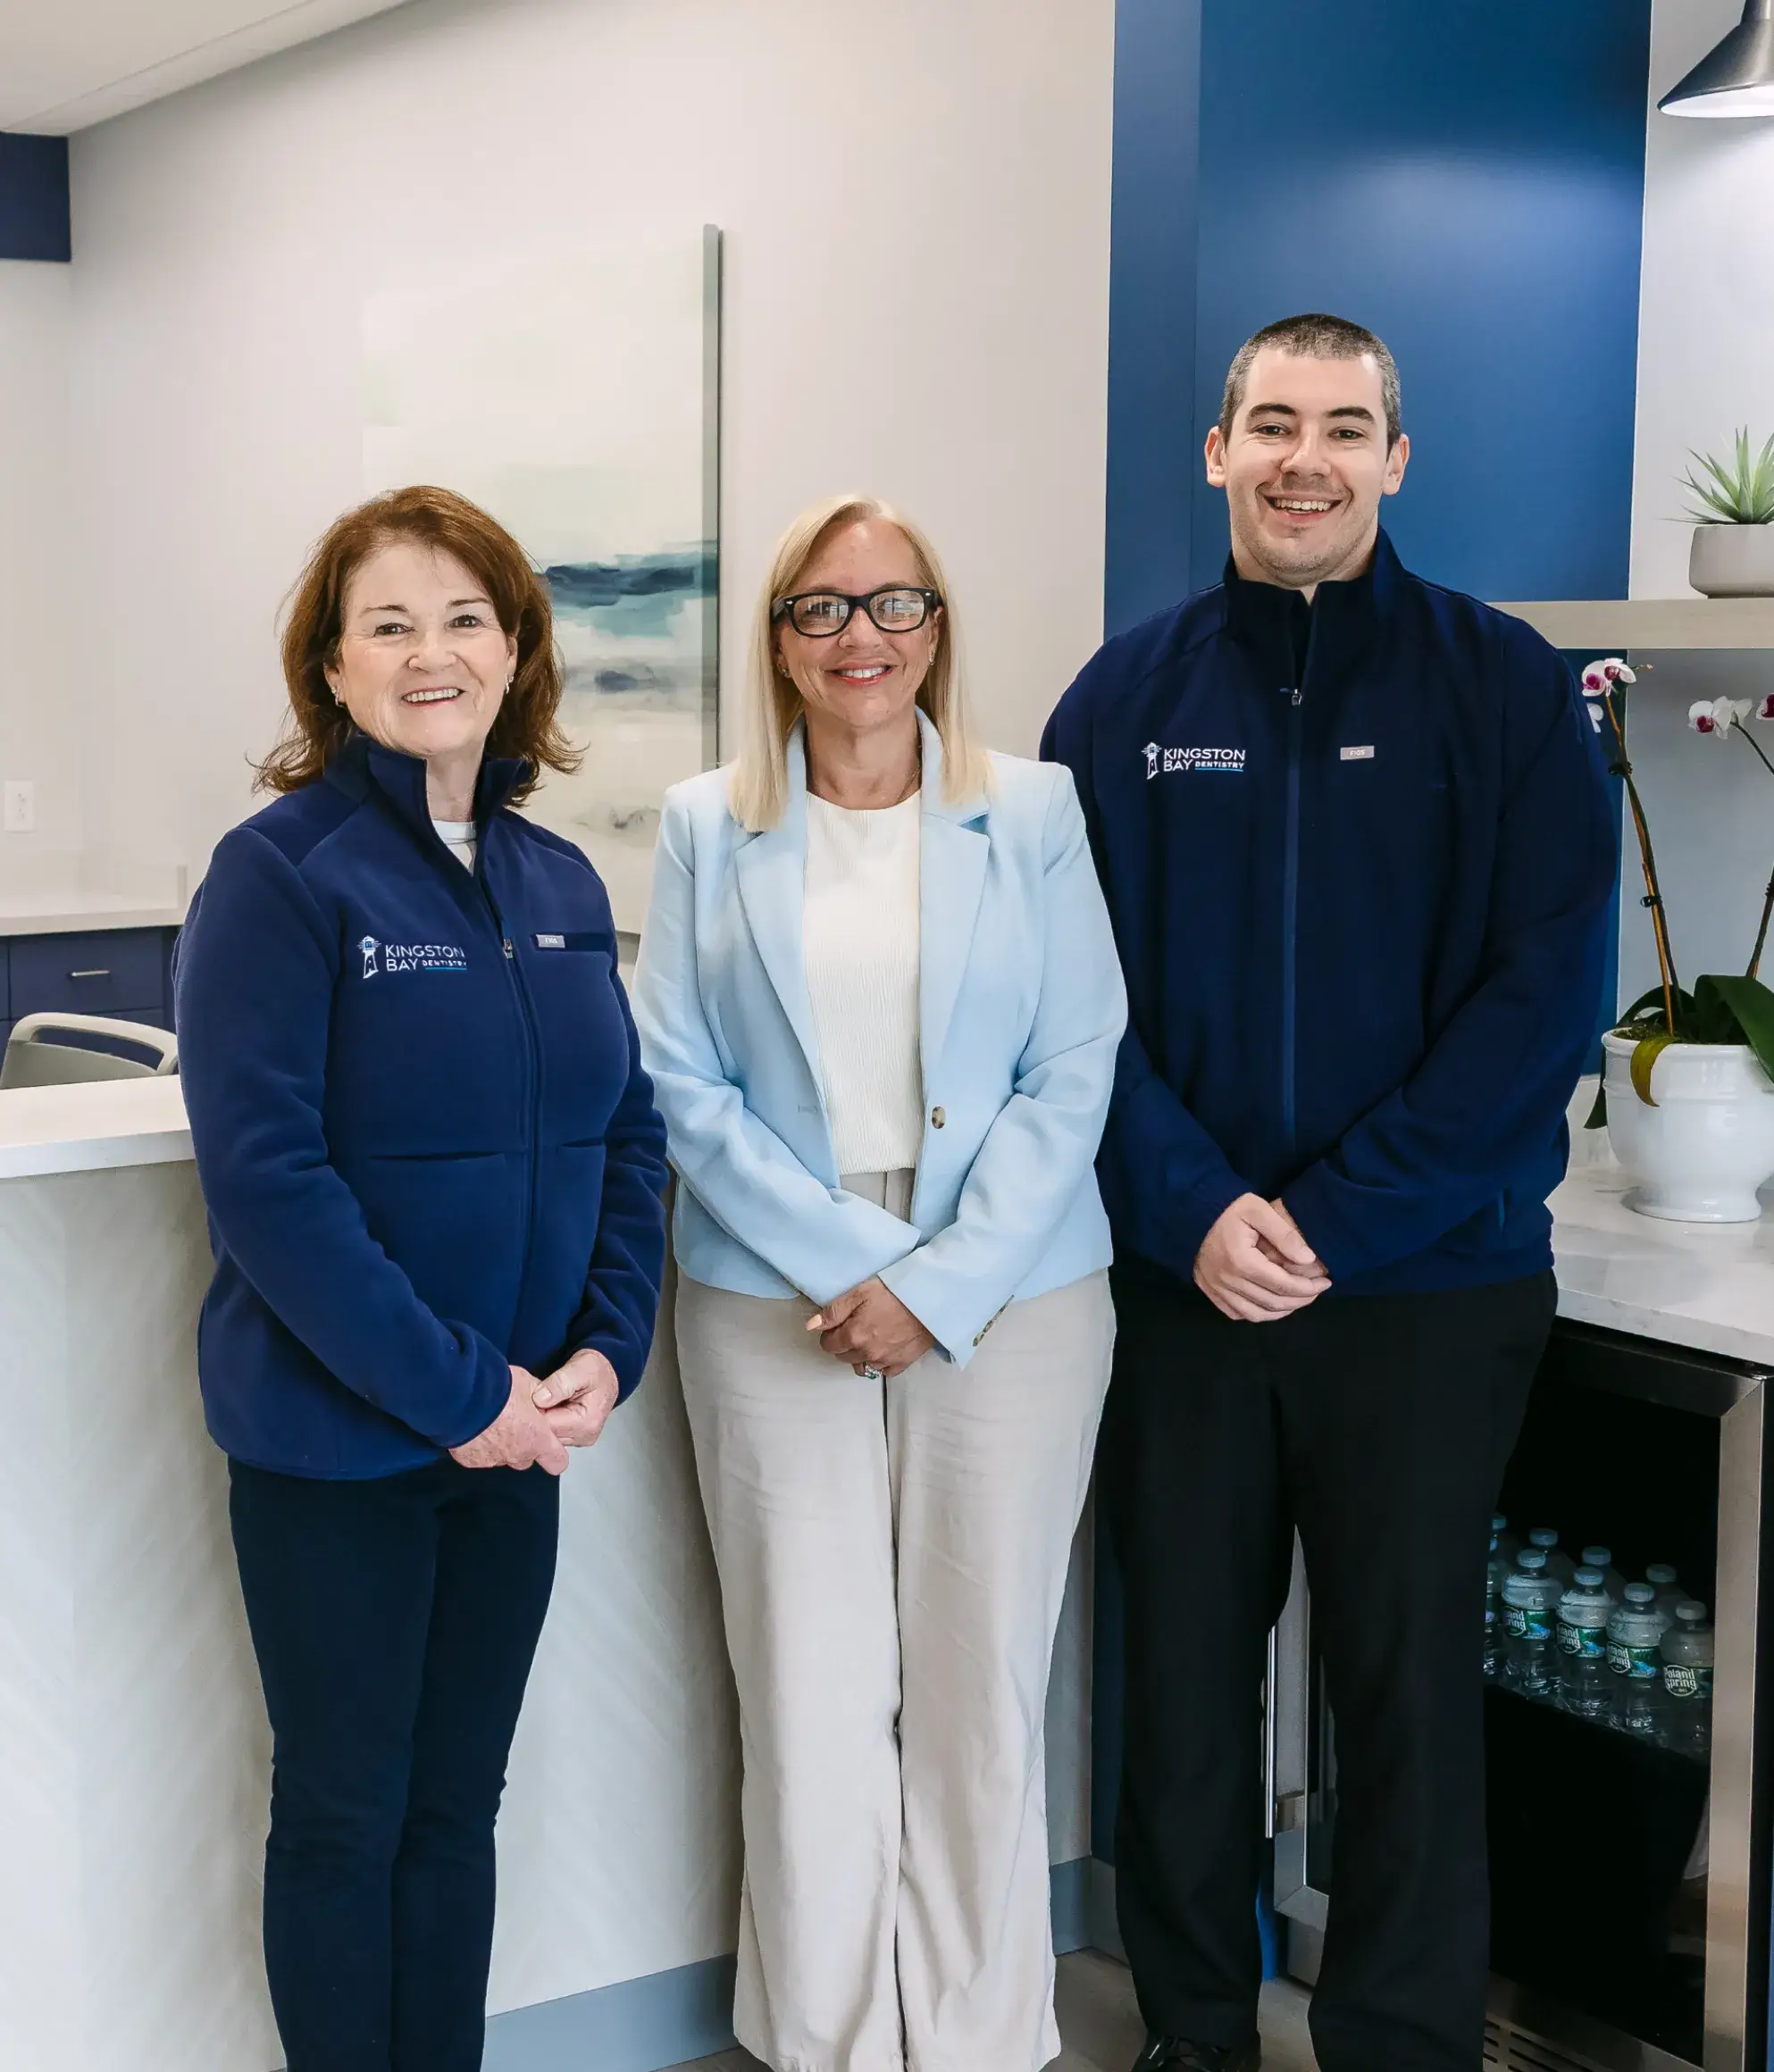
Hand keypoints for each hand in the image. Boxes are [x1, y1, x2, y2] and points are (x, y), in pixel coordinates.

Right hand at [450, 1369, 569, 1474]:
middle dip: (522, 1445)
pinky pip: (478, 1456)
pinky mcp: (470, 1460)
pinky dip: (477, 1446)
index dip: (554, 1453)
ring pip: (501, 1458)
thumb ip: (538, 1397)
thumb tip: (542, 1398)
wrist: (461, 1395)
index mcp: (537, 1439)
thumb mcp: (528, 1383)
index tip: (548, 1441)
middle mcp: (516, 1455)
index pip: (557, 1461)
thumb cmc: (498, 1389)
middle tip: (513, 1423)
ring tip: (490, 1423)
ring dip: (499, 1445)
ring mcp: (492, 1460)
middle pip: (526, 1459)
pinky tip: (473, 1428)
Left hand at [531, 1349, 620, 1448]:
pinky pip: (552, 1433)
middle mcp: (584, 1435)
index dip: (535, 1409)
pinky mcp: (573, 1437)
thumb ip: (561, 1382)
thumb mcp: (581, 1368)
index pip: (548, 1426)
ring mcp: (579, 1439)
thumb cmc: (596, 1371)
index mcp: (587, 1422)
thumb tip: (540, 1398)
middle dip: (538, 1414)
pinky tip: (551, 1406)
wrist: (604, 1374)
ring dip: (542, 1417)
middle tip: (539, 1392)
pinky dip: (548, 1419)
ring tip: (547, 1397)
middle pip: (546, 1434)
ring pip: (547, 1435)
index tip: (532, 1393)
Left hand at [806, 1278, 935, 1377]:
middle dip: (844, 1343)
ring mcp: (885, 1361)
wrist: (930, 1300)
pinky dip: (879, 1362)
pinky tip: (885, 1346)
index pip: (828, 1345)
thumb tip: (812, 1326)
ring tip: (870, 1337)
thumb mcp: (860, 1292)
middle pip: (843, 1356)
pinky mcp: (902, 1364)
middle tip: (855, 1325)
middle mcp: (867, 1354)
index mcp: (854, 1336)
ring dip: (860, 1354)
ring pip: (861, 1366)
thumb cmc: (895, 1291)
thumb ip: (834, 1311)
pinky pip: (883, 1370)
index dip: (830, 1333)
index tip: (838, 1324)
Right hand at [1194, 1193, 1329, 1322]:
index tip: (1325, 1282)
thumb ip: (1285, 1234)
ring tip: (1298, 1299)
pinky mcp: (1209, 1292)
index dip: (1309, 1287)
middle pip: (1273, 1303)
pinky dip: (1258, 1313)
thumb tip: (1309, 1260)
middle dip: (1301, 1300)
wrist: (1190, 1212)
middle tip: (1317, 1291)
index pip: (1283, 1285)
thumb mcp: (1258, 1209)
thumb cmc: (1227, 1208)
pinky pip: (1237, 1314)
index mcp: (1241, 1261)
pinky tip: (1271, 1304)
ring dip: (1282, 1311)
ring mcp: (1216, 1289)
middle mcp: (1227, 1281)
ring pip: (1256, 1314)